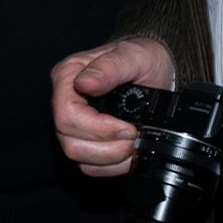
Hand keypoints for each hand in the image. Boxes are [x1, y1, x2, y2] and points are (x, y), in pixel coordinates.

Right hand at [51, 37, 174, 176]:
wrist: (156, 70)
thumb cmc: (142, 58)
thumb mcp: (133, 55)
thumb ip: (110, 67)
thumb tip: (85, 83)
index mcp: (67, 77)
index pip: (66, 116)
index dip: (98, 129)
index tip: (127, 127)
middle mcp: (65, 102)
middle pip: (71, 144)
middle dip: (109, 147)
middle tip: (135, 135)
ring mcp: (74, 126)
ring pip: (81, 159)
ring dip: (113, 158)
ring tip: (134, 141)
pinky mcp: (86, 142)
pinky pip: (92, 167)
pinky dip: (114, 165)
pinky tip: (129, 150)